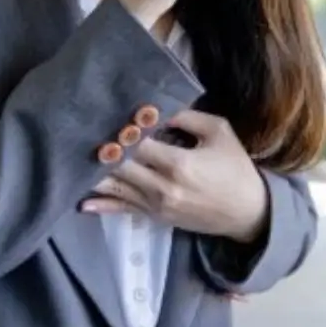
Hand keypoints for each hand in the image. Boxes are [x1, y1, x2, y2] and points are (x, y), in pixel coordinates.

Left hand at [82, 110, 269, 243]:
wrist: (248, 212)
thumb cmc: (236, 168)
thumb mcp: (219, 132)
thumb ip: (187, 117)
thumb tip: (156, 108)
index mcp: (178, 164)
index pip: (137, 143)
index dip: (122, 129)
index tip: (110, 113)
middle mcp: (161, 187)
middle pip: (120, 165)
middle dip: (103, 148)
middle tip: (85, 130)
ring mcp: (155, 206)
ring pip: (115, 187)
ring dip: (96, 172)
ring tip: (77, 156)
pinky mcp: (154, 217)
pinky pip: (122, 210)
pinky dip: (102, 205)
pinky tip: (82, 201)